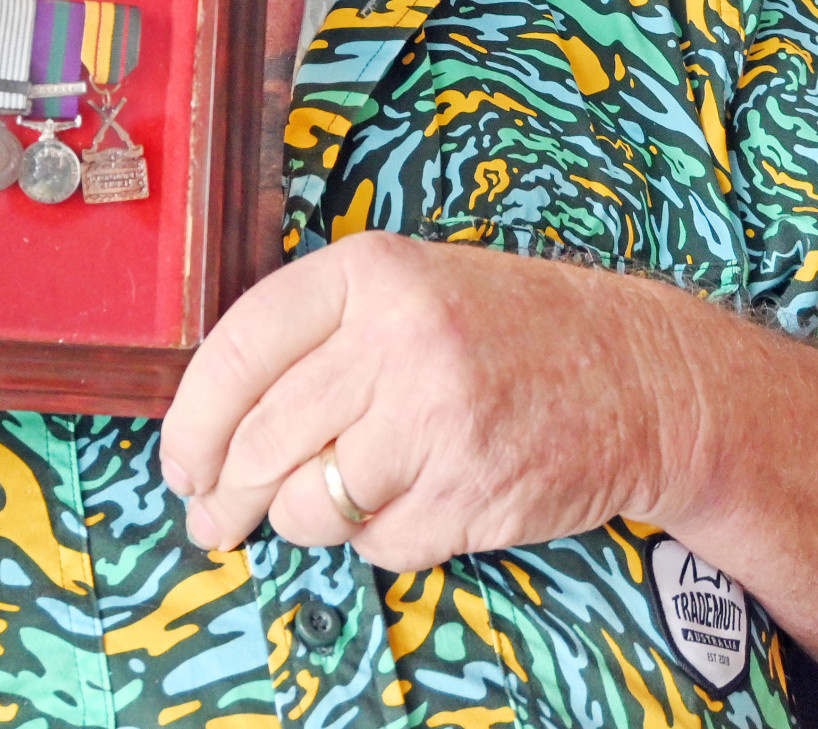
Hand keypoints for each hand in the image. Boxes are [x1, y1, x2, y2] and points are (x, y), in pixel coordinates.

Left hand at [159, 232, 703, 571]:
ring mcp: (437, 419)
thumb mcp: (405, 291)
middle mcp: (398, 338)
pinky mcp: (470, 492)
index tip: (179, 462)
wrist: (639, 373)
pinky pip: (377, 544)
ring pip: (309, 504)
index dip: (192, 419)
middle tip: (212, 520)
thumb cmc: (504, 331)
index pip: (238, 349)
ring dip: (305, 518)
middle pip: (261, 440)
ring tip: (337, 496)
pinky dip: (379, 539)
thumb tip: (209, 426)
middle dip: (223, 496)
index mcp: (369, 273)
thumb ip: (314, 338)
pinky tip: (414, 499)